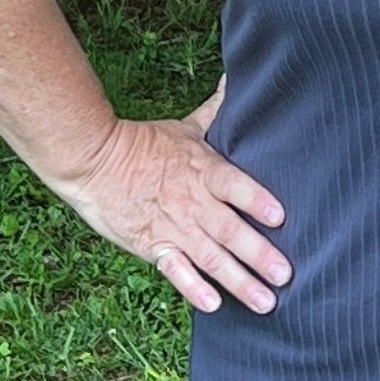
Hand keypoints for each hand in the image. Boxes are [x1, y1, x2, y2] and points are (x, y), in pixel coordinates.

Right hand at [64, 79, 290, 313]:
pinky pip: (175, 271)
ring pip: (210, 258)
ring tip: (265, 302)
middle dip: (258, 254)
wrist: (93, 160)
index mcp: (203, 171)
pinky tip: (213, 304)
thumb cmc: (144, 143)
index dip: (256, 200)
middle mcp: (191, 202)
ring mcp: (172, 227)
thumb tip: (236, 76)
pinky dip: (192, 288)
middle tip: (286, 275)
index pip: (234, 186)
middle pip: (229, 230)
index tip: (280, 217)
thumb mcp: (185, 126)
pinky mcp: (152, 245)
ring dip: (238, 281)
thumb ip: (217, 109)